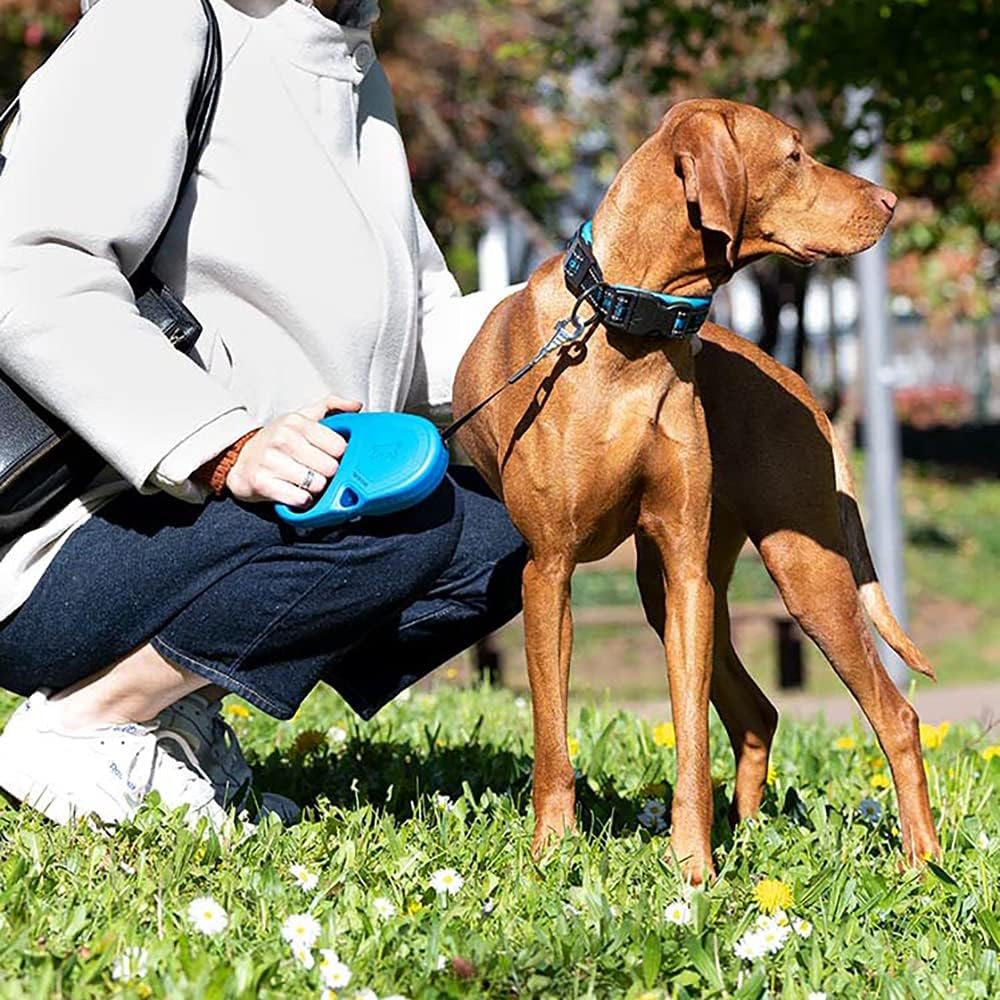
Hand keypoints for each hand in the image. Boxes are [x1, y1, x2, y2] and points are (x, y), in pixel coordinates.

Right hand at [225, 395, 361, 505]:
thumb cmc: (276, 441)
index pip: (339, 446)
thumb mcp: (302, 417)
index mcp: (297, 422)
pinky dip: (302, 500)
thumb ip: (331, 406)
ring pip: (316, 484)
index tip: (329, 457)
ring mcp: (271, 461)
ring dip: (315, 488)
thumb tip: (356, 406)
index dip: (338, 456)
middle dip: (327, 474)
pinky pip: (299, 499)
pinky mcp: (262, 482)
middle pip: (330, 467)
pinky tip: (296, 492)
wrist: (239, 459)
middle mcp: (283, 439)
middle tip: (316, 472)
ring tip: (306, 482)